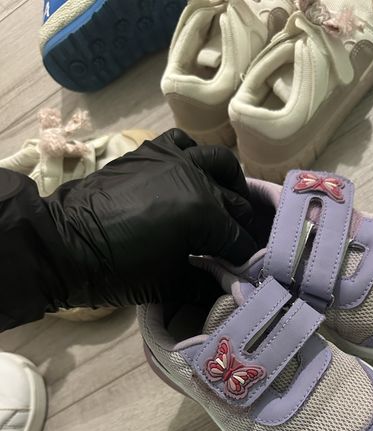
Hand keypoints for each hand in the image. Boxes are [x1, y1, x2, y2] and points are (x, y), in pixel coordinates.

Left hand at [43, 129, 256, 307]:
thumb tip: (229, 286)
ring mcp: (173, 159)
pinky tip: (189, 176)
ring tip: (226, 200)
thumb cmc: (119, 271)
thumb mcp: (170, 285)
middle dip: (241, 226)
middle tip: (238, 246)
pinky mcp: (150, 152)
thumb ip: (206, 283)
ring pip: (218, 161)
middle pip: (234, 202)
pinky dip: (193, 157)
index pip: (239, 240)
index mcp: (204, 214)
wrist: (65, 246)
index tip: (248, 271)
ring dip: (228, 182)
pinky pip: (183, 144)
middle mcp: (196, 179)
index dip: (246, 259)